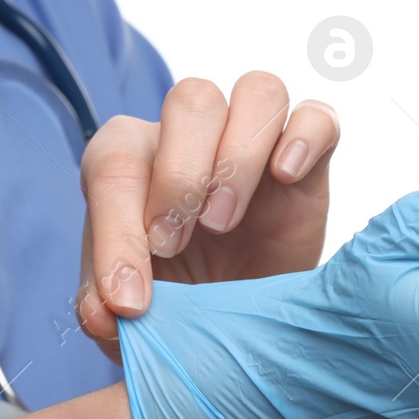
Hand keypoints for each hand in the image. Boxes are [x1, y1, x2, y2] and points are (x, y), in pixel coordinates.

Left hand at [77, 71, 338, 360]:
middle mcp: (190, 134)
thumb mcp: (129, 317)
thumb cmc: (173, 304)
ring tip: (223, 223)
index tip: (129, 299)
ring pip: (258, 93)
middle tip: (174, 246)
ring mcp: (255, 138)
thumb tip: (100, 313)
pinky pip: (317, 117)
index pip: (115, 163)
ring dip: (239, 155)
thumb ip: (103, 309)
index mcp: (131, 160)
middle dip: (179, 175)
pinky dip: (305, 137)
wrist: (238, 326)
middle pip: (190, 101)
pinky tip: (287, 179)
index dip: (116, 230)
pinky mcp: (309, 160)